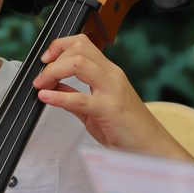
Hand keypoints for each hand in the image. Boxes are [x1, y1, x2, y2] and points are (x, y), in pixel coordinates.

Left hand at [32, 34, 193, 160]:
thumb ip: (74, 95)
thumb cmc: (129, 130)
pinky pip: (80, 98)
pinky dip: (58, 96)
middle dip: (53, 57)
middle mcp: (112, 76)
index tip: (45, 60)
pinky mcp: (110, 109)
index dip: (59, 46)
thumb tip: (53, 87)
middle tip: (40, 76)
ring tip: (41, 85)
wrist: (152, 148)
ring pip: (79, 63)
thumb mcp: (94, 109)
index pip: (82, 43)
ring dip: (53, 71)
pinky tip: (46, 98)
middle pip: (79, 48)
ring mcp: (112, 90)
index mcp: (109, 73)